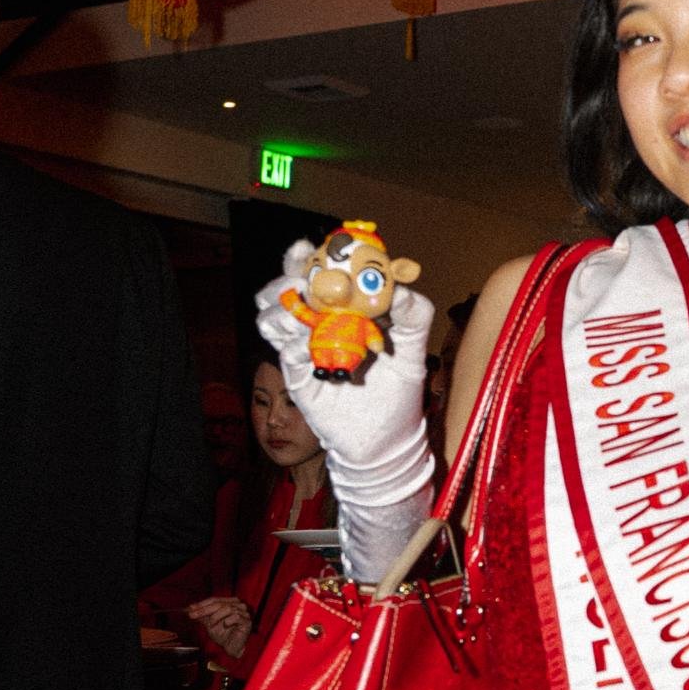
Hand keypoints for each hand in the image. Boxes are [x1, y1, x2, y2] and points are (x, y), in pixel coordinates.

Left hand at [187, 596, 253, 658]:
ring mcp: (244, 612)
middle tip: (193, 614)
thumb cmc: (223, 635)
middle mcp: (238, 605)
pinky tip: (225, 625)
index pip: (214, 600)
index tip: (190, 608)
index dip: (201, 604)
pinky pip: (236, 616)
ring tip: (211, 625)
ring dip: (216, 617)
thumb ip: (202, 615)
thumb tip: (190, 609)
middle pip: (219, 603)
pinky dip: (228, 621)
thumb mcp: (210, 623)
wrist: (231, 648)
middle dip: (204, 609)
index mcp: (229, 602)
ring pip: (228, 608)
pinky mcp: (247, 621)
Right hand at [254, 240, 434, 474]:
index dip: (309, 258)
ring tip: (298, 312)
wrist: (385, 442)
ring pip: (274, 318)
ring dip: (281, 308)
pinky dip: (293, 345)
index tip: (308, 246)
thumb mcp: (413, 352)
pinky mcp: (299, 378)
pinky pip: (286, 354)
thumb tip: (403, 288)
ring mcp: (305, 350)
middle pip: (288, 290)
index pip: (320, 275)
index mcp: (345, 311)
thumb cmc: (399, 394)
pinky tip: (306, 344)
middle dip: (287, 277)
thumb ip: (413, 317)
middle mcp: (319, 325)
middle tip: (299, 275)